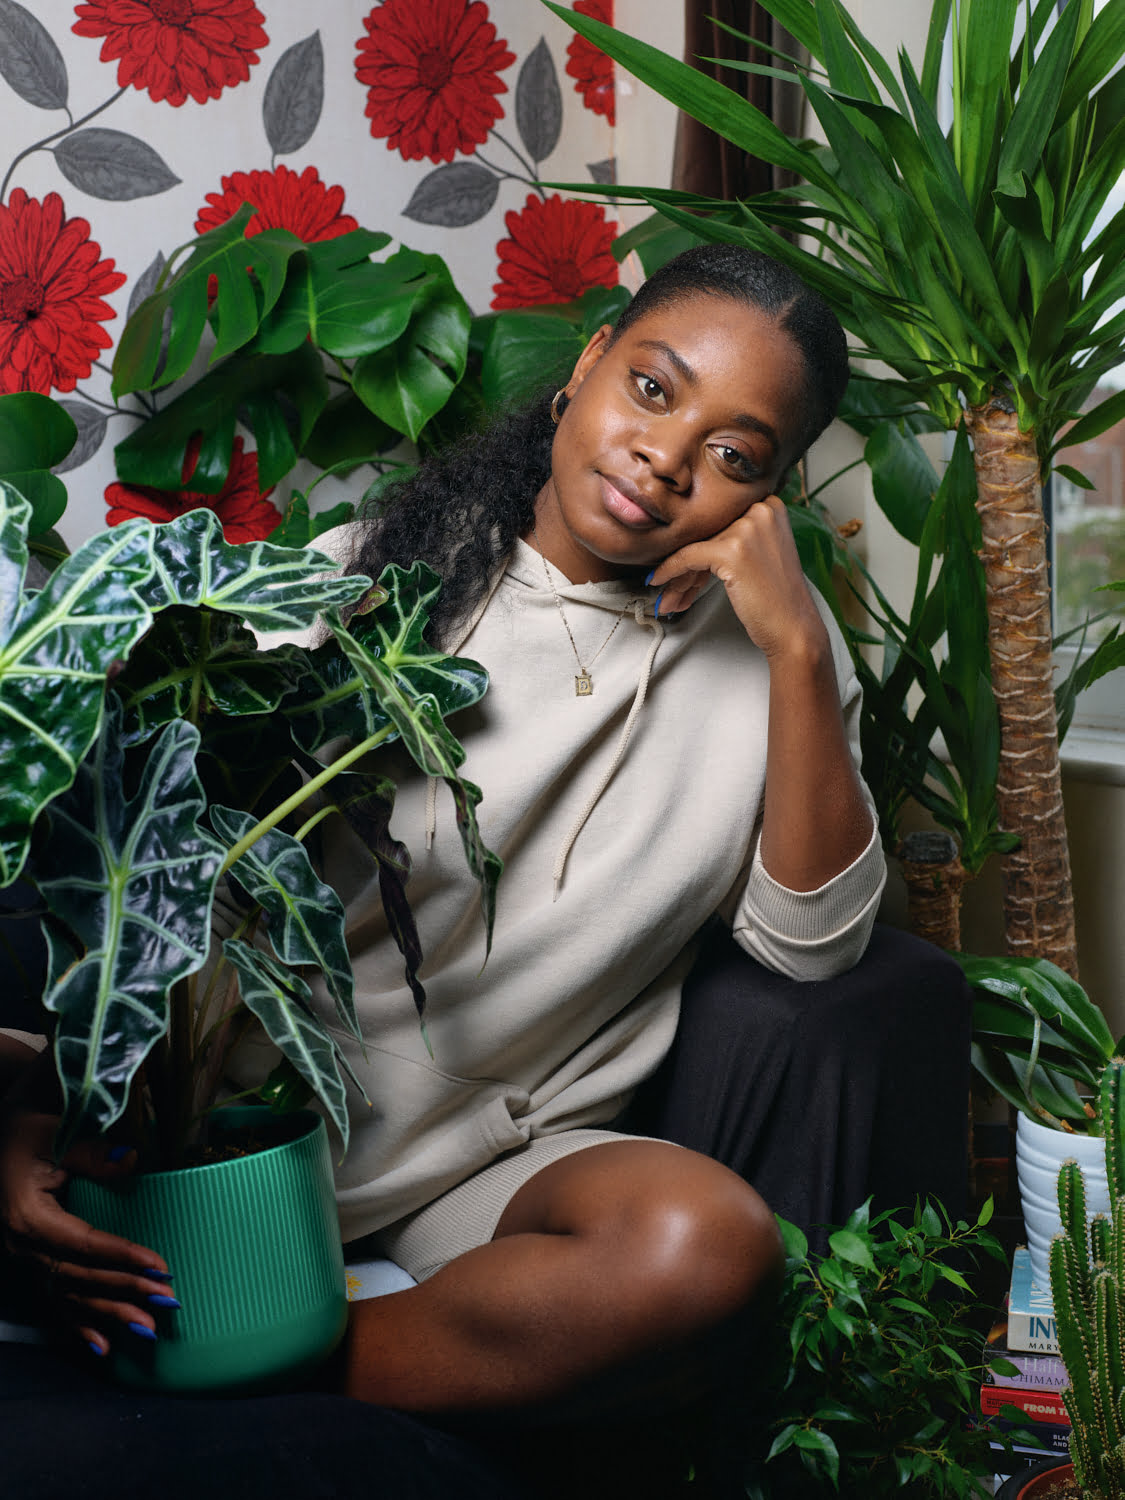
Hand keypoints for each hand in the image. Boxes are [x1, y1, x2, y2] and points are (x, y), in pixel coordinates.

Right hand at [0, 1109, 175, 1356]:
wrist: (5, 1131)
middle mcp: (22, 1243)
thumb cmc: (33, 1126)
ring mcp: (25, 1256)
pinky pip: (54, 1299)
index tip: (159, 1265)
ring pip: (68, 1294)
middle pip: (78, 1275)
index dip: (121, 1256)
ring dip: (108, 1314)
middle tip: (165, 1301)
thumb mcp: (58, 1130)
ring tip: (146, 1330)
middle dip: (123, 1291)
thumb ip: (92, 1154)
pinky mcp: (32, 1260)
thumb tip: (129, 1162)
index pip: (82, 1243)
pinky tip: (103, 1348)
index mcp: (28, 1214)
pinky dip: (78, 1326)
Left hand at [647, 495, 826, 659]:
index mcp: (768, 504)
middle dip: (685, 566)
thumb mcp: (759, 553)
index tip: (681, 568)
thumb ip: (732, 537)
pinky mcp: (732, 549)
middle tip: (671, 589)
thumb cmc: (776, 598)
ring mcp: (747, 527)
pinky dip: (670, 572)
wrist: (793, 629)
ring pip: (694, 547)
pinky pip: (688, 557)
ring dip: (678, 577)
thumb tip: (689, 538)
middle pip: (706, 534)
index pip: (718, 522)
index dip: (697, 547)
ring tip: (669, 598)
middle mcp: (760, 509)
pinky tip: (659, 583)